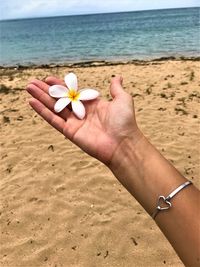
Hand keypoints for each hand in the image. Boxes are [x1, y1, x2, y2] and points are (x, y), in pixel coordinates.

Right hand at [26, 76, 141, 164]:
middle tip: (32, 82)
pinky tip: (32, 102)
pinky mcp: (70, 132)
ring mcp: (74, 122)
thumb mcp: (122, 99)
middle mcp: (81, 112)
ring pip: (54, 107)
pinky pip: (53, 120)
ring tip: (28, 88)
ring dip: (40, 98)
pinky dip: (42, 111)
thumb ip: (116, 88)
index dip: (60, 85)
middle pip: (60, 99)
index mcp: (91, 104)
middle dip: (46, 90)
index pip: (72, 92)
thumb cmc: (125, 121)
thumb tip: (117, 77)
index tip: (48, 78)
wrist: (123, 143)